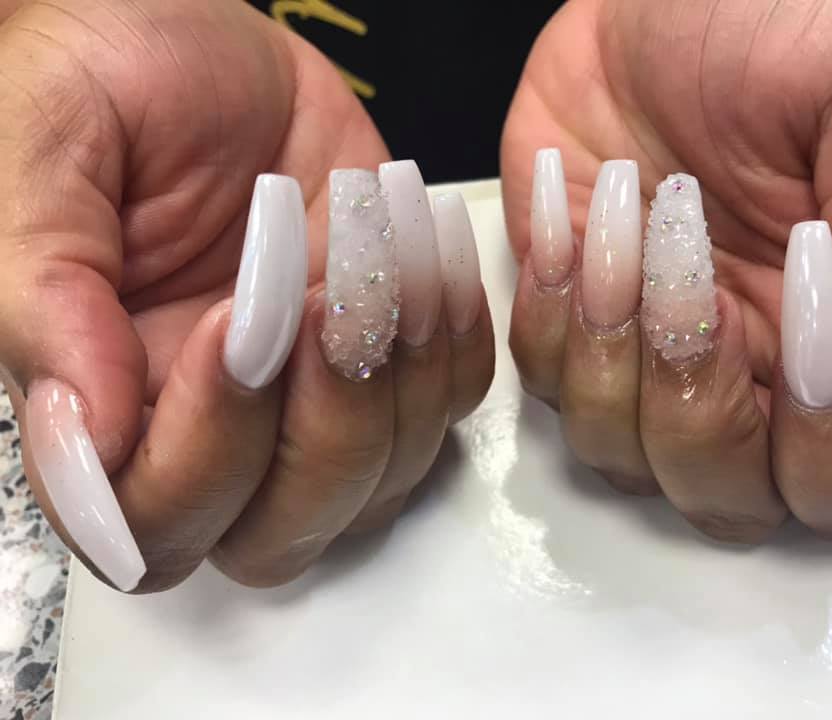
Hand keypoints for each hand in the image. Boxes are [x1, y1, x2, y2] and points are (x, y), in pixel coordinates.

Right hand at [0, 0, 493, 591]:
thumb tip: (85, 440)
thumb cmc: (111, 79)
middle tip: (325, 297)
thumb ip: (44, 302)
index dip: (205, 449)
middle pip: (279, 536)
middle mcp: (212, 428)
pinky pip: (450, 407)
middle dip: (323, 429)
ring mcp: (310, 401)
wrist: (204, 38)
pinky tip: (424, 249)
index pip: (156, 523)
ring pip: (378, 486)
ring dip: (400, 378)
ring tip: (381, 249)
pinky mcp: (386, 359)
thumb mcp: (44, 153)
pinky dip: (455, 341)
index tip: (236, 319)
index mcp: (108, 402)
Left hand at [501, 0, 831, 542]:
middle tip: (694, 265)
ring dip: (616, 341)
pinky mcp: (564, 319)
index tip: (813, 339)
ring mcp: (643, 355)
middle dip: (699, 397)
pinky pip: (541, 379)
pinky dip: (552, 304)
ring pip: (618, 453)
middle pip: (722, 496)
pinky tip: (576, 214)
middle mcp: (742, 369)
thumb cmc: (768, 23)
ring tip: (634, 212)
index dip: (828, 451)